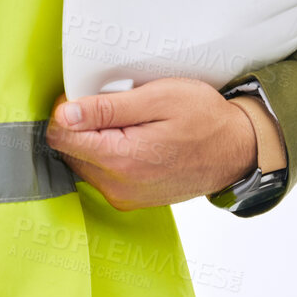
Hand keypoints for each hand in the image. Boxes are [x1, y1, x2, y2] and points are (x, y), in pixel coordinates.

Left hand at [44, 78, 257, 210]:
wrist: (236, 150)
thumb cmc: (204, 119)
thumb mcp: (158, 98)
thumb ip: (107, 108)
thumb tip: (66, 115)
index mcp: (122, 159)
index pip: (61, 137)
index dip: (67, 110)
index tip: (86, 96)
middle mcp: (118, 186)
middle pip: (68, 151)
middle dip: (82, 126)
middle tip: (117, 108)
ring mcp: (124, 197)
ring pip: (82, 163)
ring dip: (95, 140)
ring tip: (129, 124)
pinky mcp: (130, 199)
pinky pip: (100, 174)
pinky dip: (108, 154)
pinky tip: (133, 140)